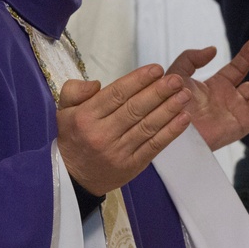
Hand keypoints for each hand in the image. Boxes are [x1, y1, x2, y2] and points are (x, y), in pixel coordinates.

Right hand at [56, 65, 191, 195]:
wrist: (73, 178)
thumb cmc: (73, 138)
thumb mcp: (63, 110)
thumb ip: (75, 90)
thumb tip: (97, 83)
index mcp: (86, 117)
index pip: (116, 94)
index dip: (138, 80)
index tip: (157, 69)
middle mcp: (102, 134)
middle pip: (135, 109)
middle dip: (159, 92)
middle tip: (176, 79)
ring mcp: (118, 151)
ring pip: (147, 126)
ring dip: (169, 109)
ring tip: (184, 95)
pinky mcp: (132, 165)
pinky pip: (154, 146)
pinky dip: (170, 132)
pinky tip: (183, 119)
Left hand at [165, 38, 248, 150]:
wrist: (169, 124)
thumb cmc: (168, 102)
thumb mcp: (177, 73)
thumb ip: (191, 58)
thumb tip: (213, 49)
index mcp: (215, 88)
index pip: (237, 70)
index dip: (247, 56)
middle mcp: (228, 100)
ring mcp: (236, 112)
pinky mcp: (243, 125)